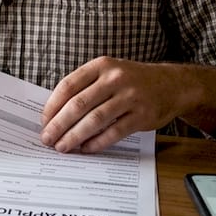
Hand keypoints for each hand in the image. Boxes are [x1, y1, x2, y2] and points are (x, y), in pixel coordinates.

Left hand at [39, 57, 194, 153]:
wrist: (172, 84)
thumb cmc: (132, 80)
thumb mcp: (109, 72)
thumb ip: (86, 87)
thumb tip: (56, 114)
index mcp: (101, 65)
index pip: (68, 85)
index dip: (52, 105)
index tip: (43, 121)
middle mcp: (115, 78)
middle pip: (78, 104)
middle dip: (59, 124)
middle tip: (47, 139)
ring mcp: (130, 97)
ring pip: (94, 120)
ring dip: (74, 136)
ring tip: (62, 147)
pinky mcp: (142, 116)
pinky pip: (114, 132)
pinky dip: (97, 142)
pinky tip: (86, 149)